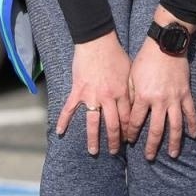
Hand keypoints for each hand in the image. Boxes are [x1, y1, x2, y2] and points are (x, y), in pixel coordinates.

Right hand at [58, 31, 131, 154]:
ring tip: (93, 151)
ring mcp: (91, 95)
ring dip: (94, 138)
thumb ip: (131, 90)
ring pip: (93, 122)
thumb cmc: (116, 55)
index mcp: (122, 93)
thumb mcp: (130, 73)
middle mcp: (108, 98)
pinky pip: (69, 108)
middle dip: (115, 140)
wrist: (97, 42)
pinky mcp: (78, 90)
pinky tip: (60, 132)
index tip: (129, 141)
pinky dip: (64, 120)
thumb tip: (136, 105)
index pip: (128, 118)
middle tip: (115, 152)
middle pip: (113, 125)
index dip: (129, 131)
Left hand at [127, 12, 195, 159]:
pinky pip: (190, 113)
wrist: (165, 46)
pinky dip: (192, 125)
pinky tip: (193, 136)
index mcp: (142, 97)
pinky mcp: (186, 94)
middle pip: (155, 129)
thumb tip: (126, 113)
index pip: (135, 121)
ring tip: (172, 154)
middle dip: (151, 145)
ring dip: (174, 142)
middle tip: (148, 158)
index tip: (128, 142)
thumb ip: (130, 96)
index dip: (131, 133)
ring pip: (175, 126)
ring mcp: (175, 99)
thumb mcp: (131, 77)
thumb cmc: (144, 60)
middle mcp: (159, 101)